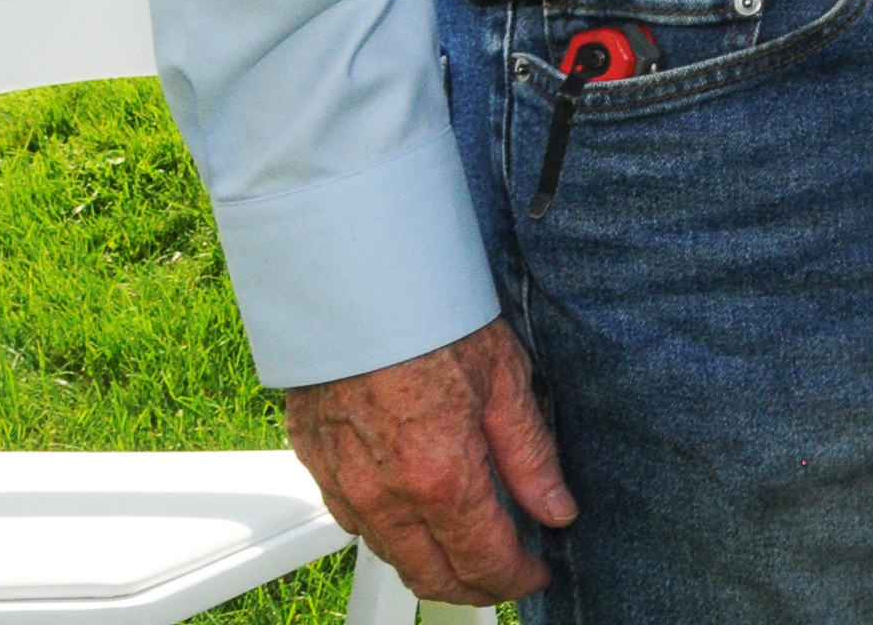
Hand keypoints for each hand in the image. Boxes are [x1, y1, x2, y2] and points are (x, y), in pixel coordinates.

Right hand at [277, 318, 572, 603]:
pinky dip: (389, 529)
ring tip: (466, 543)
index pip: (484, 561)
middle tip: (505, 573)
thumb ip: (530, 456)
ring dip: (429, 561)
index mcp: (439, 478)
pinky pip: (353, 520)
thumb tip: (555, 508)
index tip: (537, 572)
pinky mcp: (317, 463)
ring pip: (389, 553)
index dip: (517, 578)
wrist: (356, 286)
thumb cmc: (433, 321)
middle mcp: (384, 495)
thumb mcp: (506, 380)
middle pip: (430, 575)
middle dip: (473, 586)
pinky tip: (414, 510)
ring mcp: (343, 484)